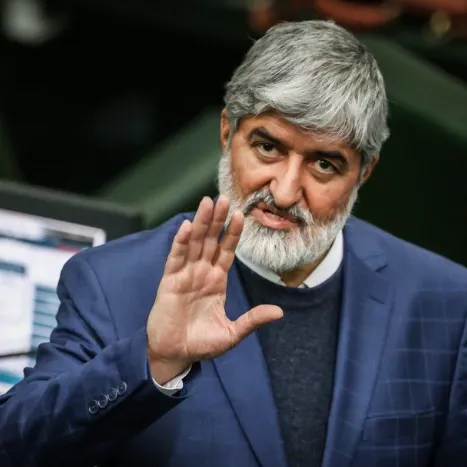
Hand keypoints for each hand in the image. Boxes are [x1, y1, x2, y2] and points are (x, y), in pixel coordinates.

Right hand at [146, 195, 282, 383]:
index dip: (233, 234)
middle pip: (211, 240)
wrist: (176, 356)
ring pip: (194, 243)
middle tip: (224, 198)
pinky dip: (181, 242)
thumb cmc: (201, 344)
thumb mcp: (232, 333)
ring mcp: (185, 275)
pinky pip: (176, 258)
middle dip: (218, 220)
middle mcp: (201, 273)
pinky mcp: (169, 282)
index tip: (241, 215)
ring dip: (201, 223)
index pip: (227, 251)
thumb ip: (252, 320)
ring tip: (207, 202)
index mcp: (216, 281)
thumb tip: (279, 313)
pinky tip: (188, 227)